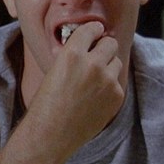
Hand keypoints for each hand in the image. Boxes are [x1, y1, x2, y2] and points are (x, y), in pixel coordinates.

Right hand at [30, 22, 123, 153]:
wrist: (51, 135)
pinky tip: (94, 98)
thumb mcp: (54, 70)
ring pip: (116, 62)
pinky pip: (118, 83)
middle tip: (96, 57)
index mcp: (72, 53)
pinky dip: (109, 88)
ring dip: (108, 67)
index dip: (94, 30)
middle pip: (110, 42)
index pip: (91, 29)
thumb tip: (90, 45)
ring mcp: (108, 81)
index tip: (95, 32)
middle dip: (103, 47)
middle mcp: (93, 63)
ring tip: (93, 82)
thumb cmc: (46, 104)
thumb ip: (73, 56)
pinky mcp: (117, 96)